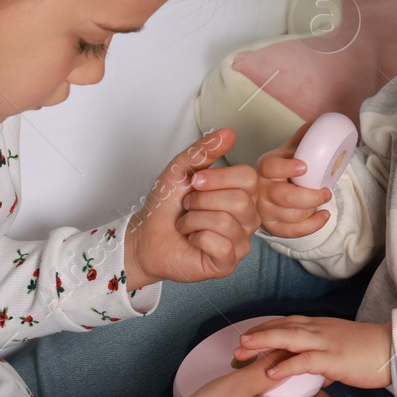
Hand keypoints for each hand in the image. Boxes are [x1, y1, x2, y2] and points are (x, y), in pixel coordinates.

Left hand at [124, 128, 259, 288]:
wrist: (146, 234)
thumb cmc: (167, 205)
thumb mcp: (181, 170)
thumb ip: (204, 151)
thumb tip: (228, 133)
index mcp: (241, 193)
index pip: (249, 177)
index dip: (219, 178)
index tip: (195, 182)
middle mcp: (247, 217)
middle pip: (240, 201)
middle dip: (202, 201)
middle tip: (188, 206)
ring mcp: (240, 242)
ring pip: (227, 222)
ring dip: (195, 220)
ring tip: (187, 223)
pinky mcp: (227, 263)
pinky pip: (221, 246)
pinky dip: (197, 238)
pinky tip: (192, 240)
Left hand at [236, 315, 392, 388]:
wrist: (395, 351)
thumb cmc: (368, 353)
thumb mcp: (338, 352)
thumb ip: (320, 360)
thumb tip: (308, 377)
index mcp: (318, 327)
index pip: (284, 324)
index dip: (263, 331)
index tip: (245, 339)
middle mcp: (318, 330)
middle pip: (280, 328)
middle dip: (256, 336)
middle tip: (236, 346)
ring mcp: (325, 342)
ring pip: (289, 337)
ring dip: (264, 342)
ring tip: (244, 350)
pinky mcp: (334, 358)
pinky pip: (306, 360)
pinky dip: (287, 365)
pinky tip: (272, 372)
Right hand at [256, 123, 332, 238]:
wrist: (269, 189)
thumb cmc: (283, 169)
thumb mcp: (289, 151)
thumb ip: (303, 137)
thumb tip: (319, 122)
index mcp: (265, 166)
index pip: (271, 167)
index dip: (287, 168)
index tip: (305, 167)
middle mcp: (260, 190)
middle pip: (286, 197)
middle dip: (311, 197)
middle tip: (326, 191)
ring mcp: (264, 210)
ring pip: (292, 215)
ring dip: (313, 208)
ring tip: (322, 200)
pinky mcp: (272, 226)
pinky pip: (293, 232)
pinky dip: (313, 225)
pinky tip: (324, 216)